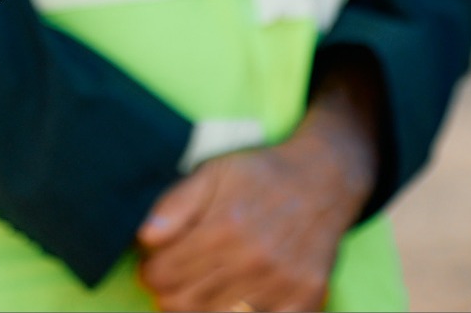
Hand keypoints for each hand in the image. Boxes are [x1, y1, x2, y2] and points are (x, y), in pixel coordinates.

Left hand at [134, 63, 381, 310]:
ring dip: (198, 308)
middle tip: (175, 281)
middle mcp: (254, 260)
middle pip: (181, 305)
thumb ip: (176, 204)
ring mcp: (282, 284)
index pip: (162, 276)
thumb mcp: (215, 171)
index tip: (154, 265)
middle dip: (168, 294)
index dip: (149, 272)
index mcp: (226, 226)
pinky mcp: (305, 300)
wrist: (325, 180)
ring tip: (201, 289)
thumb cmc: (262, 175)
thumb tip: (145, 238)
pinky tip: (234, 299)